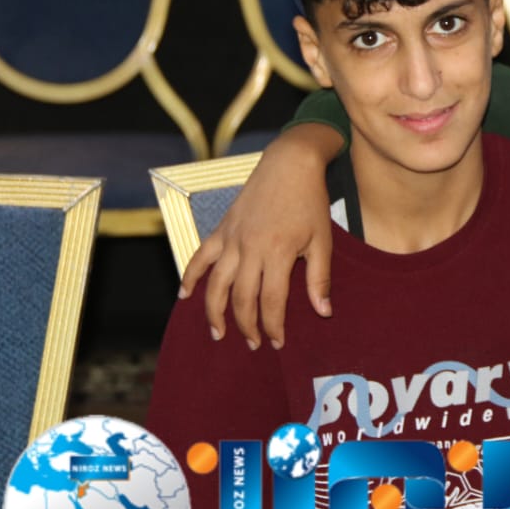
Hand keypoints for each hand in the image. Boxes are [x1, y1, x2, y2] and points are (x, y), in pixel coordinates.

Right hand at [179, 124, 342, 348]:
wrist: (289, 164)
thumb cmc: (310, 202)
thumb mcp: (323, 241)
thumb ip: (320, 279)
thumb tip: (323, 312)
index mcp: (278, 253)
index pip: (270, 301)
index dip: (273, 326)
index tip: (277, 342)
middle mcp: (250, 248)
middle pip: (242, 298)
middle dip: (246, 326)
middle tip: (253, 344)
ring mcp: (232, 238)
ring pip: (216, 283)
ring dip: (214, 311)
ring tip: (219, 332)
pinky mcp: (221, 229)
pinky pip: (200, 257)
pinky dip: (190, 277)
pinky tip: (185, 296)